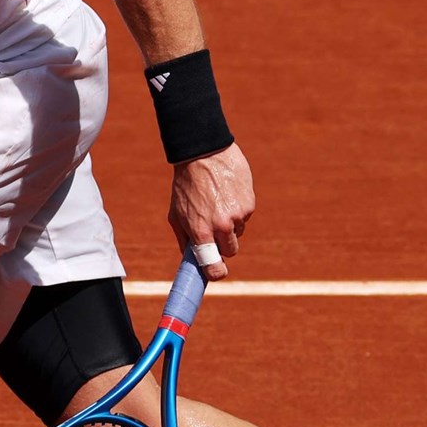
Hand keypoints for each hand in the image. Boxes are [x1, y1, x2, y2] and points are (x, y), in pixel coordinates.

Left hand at [169, 143, 253, 280]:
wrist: (203, 153)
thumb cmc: (185, 186)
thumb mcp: (176, 214)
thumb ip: (184, 240)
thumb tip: (192, 262)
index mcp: (201, 231)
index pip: (213, 265)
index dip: (215, 272)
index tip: (216, 273)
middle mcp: (221, 226)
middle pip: (230, 252)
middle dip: (223, 246)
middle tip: (214, 231)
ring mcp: (238, 215)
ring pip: (238, 232)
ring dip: (230, 224)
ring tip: (217, 203)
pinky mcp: (250, 204)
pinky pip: (245, 217)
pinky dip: (238, 209)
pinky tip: (227, 194)